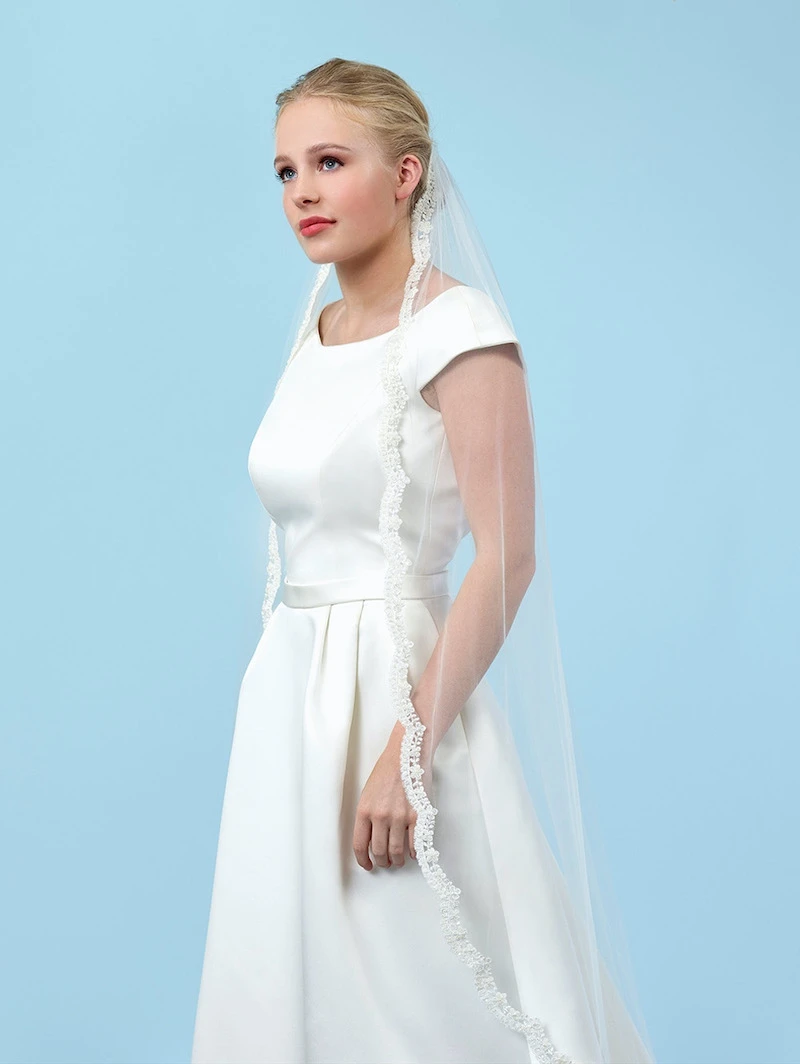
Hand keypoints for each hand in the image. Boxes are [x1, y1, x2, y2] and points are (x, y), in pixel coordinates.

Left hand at [352, 721, 429, 871]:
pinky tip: (412, 852)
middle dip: (382, 862)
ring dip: (397, 860)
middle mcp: (381, 816)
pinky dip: (413, 853)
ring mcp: (400, 816)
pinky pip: (415, 844)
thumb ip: (368, 817)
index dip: (363, 860)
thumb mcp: (368, 793)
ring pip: (397, 852)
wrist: (406, 754)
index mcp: (364, 810)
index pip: (360, 845)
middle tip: (385, 862)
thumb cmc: (386, 771)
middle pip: (379, 852)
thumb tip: (371, 840)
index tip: (368, 865)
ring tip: (398, 860)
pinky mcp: (418, 815)